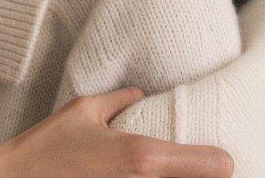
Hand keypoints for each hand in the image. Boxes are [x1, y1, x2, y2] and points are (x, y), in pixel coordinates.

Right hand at [0, 87, 233, 176]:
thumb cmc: (45, 149)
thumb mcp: (83, 111)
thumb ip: (119, 100)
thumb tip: (140, 94)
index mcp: (143, 157)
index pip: (216, 166)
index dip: (219, 160)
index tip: (215, 155)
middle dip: (197, 175)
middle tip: (189, 165)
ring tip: (168, 172)